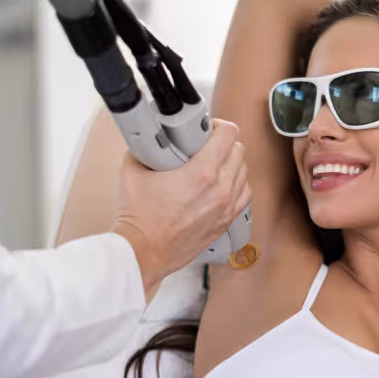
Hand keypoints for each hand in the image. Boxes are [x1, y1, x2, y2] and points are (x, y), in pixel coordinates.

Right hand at [111, 120, 250, 296]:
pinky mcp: (225, 222)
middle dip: (225, 143)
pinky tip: (223, 184)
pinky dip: (237, 185)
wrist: (143, 251)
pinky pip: (244, 195)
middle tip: (209, 144)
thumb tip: (149, 135)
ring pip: (245, 173)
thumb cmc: (139, 217)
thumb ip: (144, 147)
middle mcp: (219, 190)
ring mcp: (225, 208)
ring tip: (216, 163)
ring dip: (233, 164)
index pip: (229, 134)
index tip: (209, 128)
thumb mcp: (133, 171)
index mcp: (202, 173)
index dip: (219, 126)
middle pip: (239, 151)